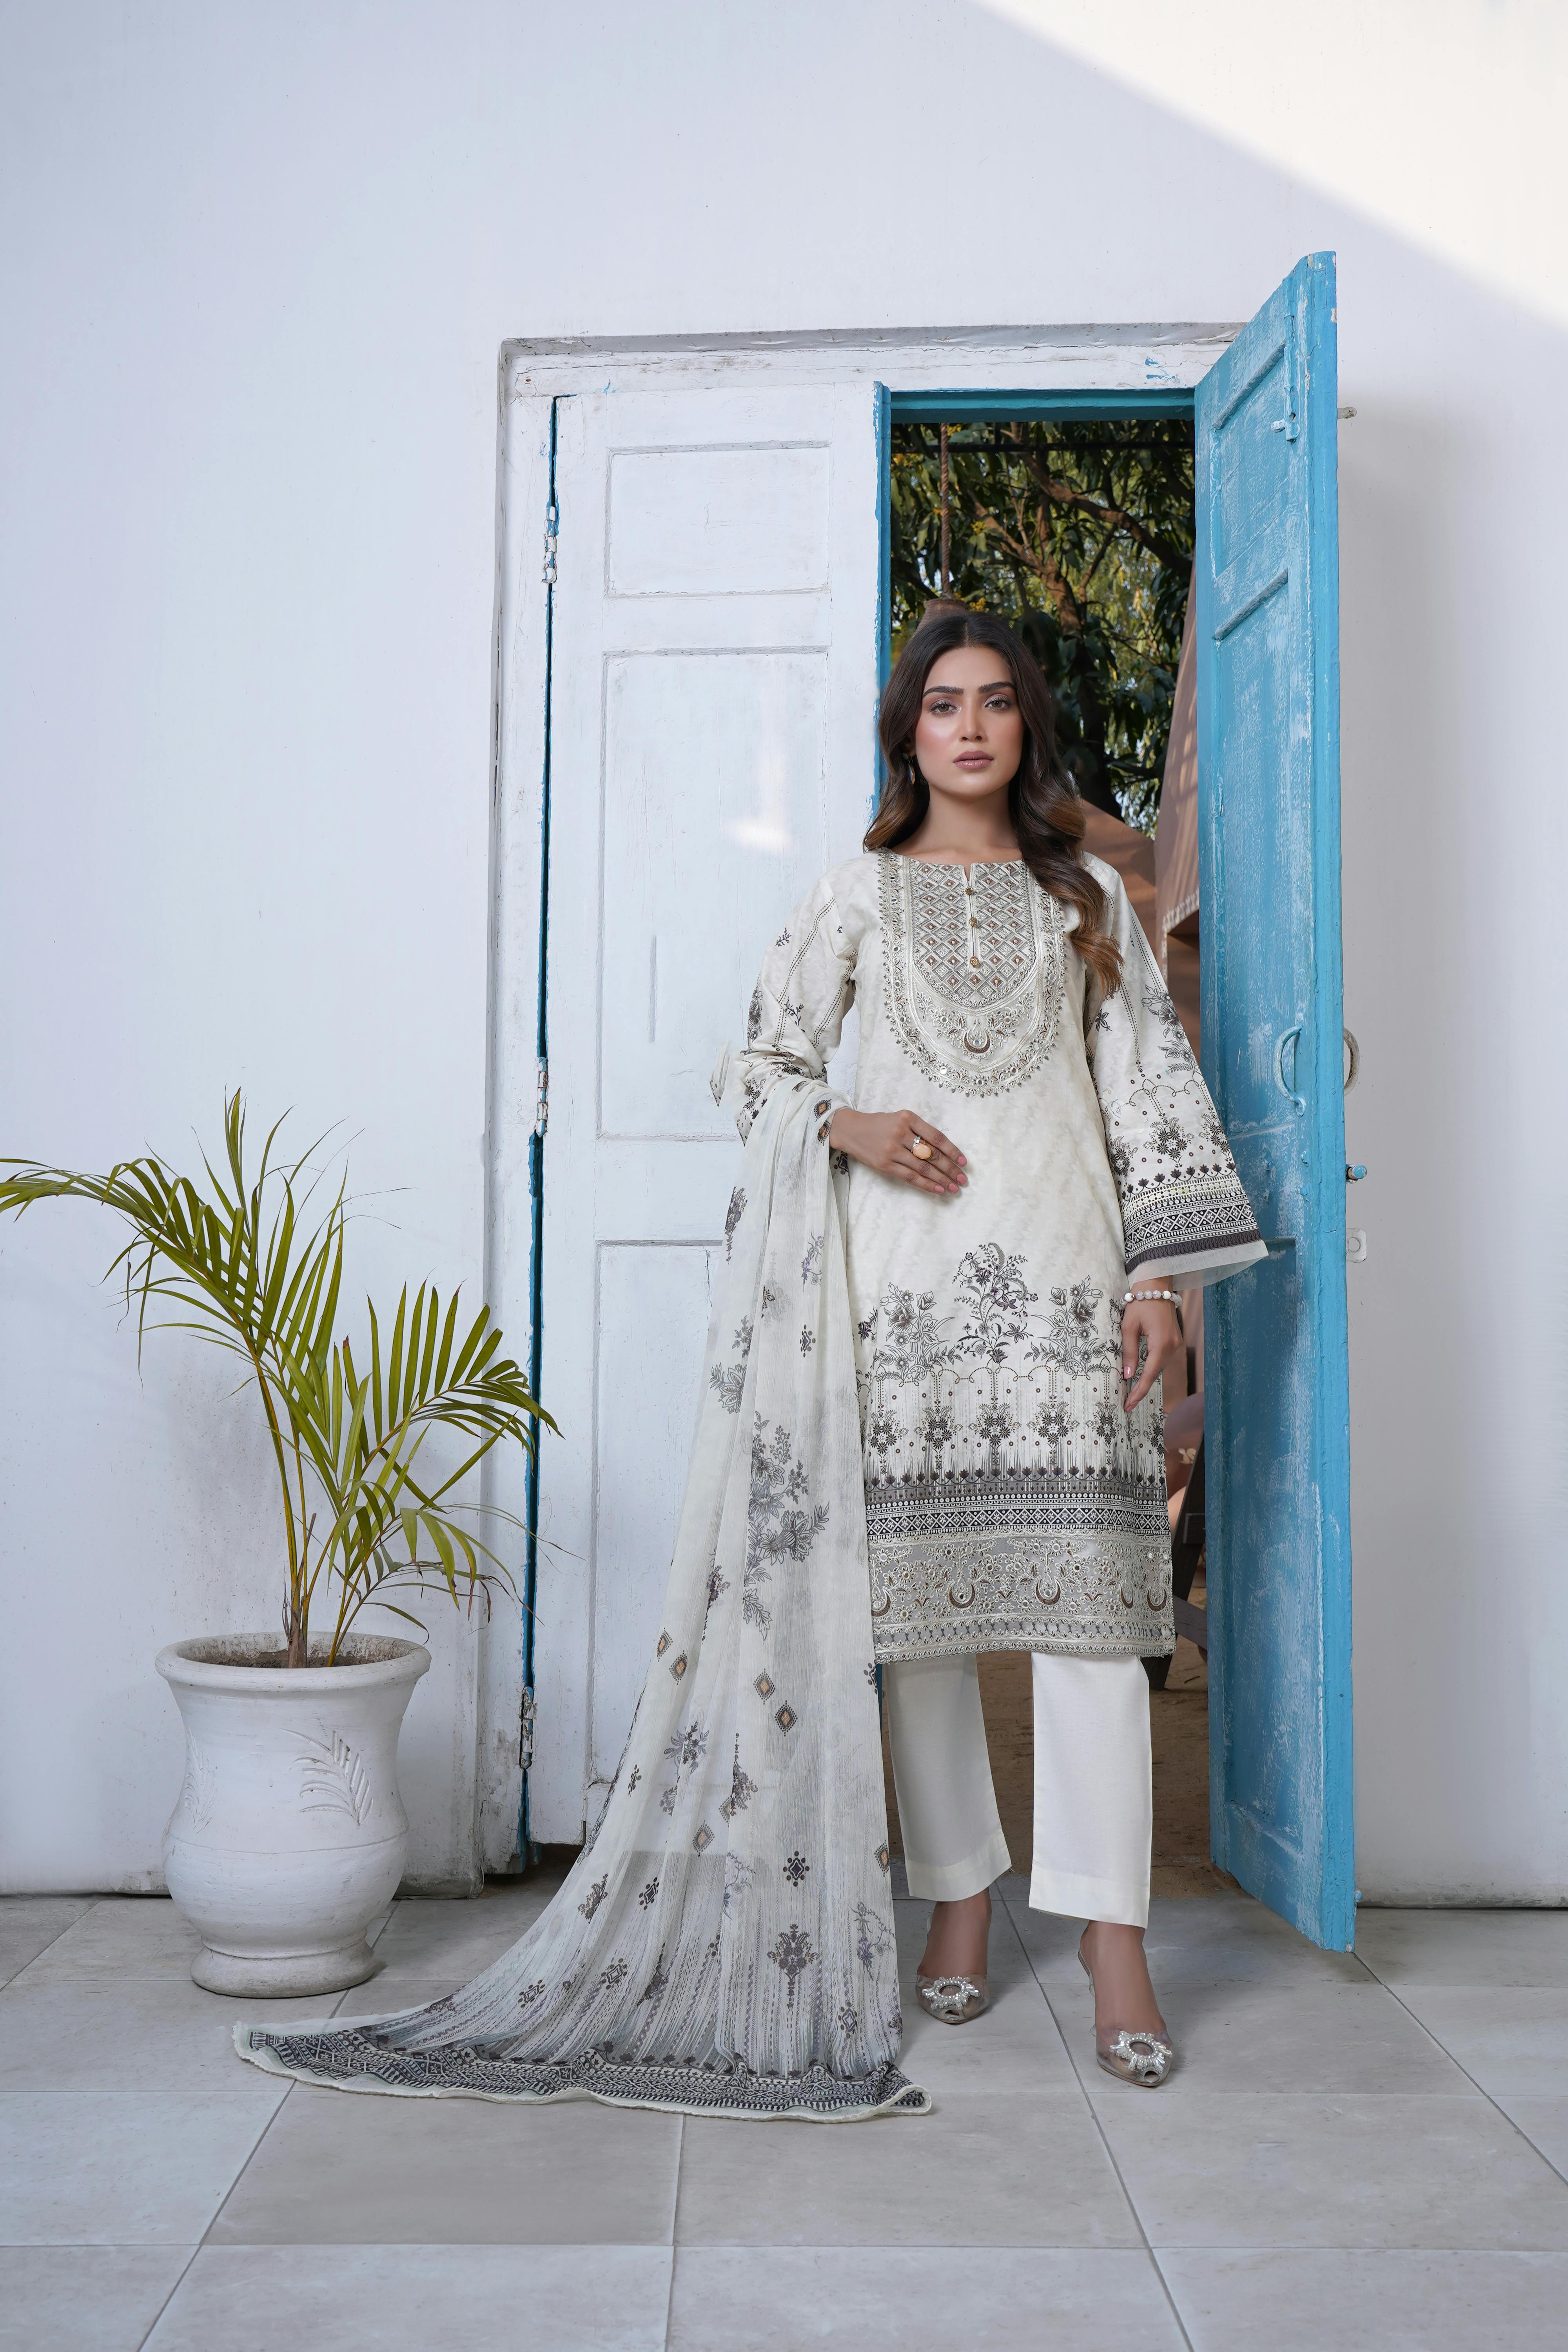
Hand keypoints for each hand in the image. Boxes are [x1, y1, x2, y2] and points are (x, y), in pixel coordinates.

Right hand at [828, 1107, 966, 1196]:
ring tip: (955, 1187)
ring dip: (942, 1179)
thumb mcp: (900, 1118)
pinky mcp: (884, 1164)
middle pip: (932, 1154)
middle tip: (963, 1179)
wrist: (851, 1130)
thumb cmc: (880, 1124)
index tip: (964, 1162)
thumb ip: (919, 1130)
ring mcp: (892, 1150)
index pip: (936, 1137)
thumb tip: (943, 1151)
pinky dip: (926, 1184)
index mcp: (908, 1118)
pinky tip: (938, 1189)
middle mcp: (901, 1133)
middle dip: (950, 1168)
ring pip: (923, 1168)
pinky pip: (910, 1177)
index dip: (952, 1151)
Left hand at [1121, 1298, 1182, 1410]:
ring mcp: (1176, 1343)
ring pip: (1159, 1366)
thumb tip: (1128, 1376)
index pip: (1149, 1374)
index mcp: (1161, 1344)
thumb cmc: (1140, 1302)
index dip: (1138, 1392)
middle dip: (1141, 1388)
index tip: (1129, 1405)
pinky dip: (1151, 1367)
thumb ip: (1129, 1352)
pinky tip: (1141, 1373)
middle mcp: (1172, 1346)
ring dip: (1146, 1378)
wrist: (1156, 1285)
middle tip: (1127, 1403)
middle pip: (1155, 1373)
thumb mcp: (1129, 1327)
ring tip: (1132, 1392)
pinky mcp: (1174, 1339)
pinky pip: (1161, 1358)